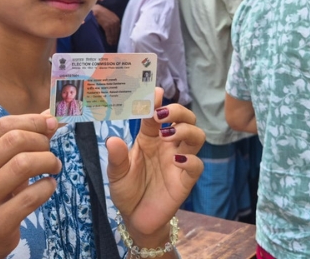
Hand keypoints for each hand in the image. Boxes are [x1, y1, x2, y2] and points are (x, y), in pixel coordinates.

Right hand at [0, 114, 60, 258]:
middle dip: (41, 141)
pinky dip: (47, 186)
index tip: (50, 124)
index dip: (31, 121)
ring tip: (54, 167)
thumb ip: (22, 139)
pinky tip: (48, 186)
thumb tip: (50, 115)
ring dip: (48, 161)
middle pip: (13, 141)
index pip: (1, 126)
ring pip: (23, 165)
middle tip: (49, 152)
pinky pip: (31, 196)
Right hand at [92, 4, 119, 45]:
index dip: (117, 35)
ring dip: (112, 39)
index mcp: (117, 19)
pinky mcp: (107, 25)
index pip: (118, 29)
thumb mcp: (109, 17)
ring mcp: (111, 23)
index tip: (116, 39)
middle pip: (116, 32)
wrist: (96, 10)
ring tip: (111, 43)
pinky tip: (108, 41)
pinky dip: (109, 38)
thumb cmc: (102, 14)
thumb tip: (115, 30)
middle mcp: (115, 21)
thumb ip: (113, 22)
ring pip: (113, 33)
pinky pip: (109, 33)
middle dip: (115, 38)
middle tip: (114, 43)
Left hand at [106, 88, 204, 247]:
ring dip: (186, 131)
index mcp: (150, 138)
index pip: (157, 114)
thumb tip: (112, 140)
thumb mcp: (116, 173)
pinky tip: (176, 161)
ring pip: (197, 136)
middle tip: (162, 115)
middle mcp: (168, 145)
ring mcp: (179, 161)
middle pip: (186, 119)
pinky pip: (197, 165)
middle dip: (178, 111)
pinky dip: (190, 160)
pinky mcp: (186, 180)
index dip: (157, 102)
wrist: (136, 217)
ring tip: (167, 136)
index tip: (153, 93)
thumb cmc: (128, 190)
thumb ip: (116, 157)